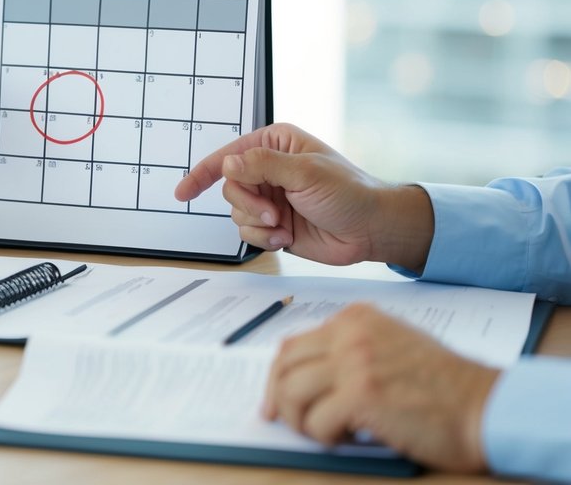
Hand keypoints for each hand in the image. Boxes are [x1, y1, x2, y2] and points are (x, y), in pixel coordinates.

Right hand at [173, 123, 432, 269]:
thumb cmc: (350, 193)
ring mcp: (271, 197)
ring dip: (256, 223)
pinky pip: (248, 231)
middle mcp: (269, 170)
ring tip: (282, 227)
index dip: (203, 173)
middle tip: (272, 213)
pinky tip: (285, 237)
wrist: (373, 230)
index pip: (229, 156)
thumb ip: (262, 166)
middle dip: (247, 204)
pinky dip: (263, 237)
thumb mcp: (306, 173)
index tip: (182, 192)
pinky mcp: (274, 223)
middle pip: (229, 187)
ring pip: (236, 212)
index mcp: (275, 146)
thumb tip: (227, 163)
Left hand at [264, 303, 498, 473]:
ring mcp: (354, 360)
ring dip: (301, 422)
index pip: (293, 344)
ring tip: (325, 434)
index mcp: (355, 318)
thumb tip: (299, 379)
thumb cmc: (441, 387)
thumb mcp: (389, 347)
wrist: (485, 407)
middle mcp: (350, 332)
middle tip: (289, 425)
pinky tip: (348, 439)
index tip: (272, 403)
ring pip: (291, 393)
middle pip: (283, 365)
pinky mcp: (361, 394)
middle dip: (279, 400)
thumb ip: (347, 352)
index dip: (277, 378)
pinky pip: (316, 421)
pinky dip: (324, 437)